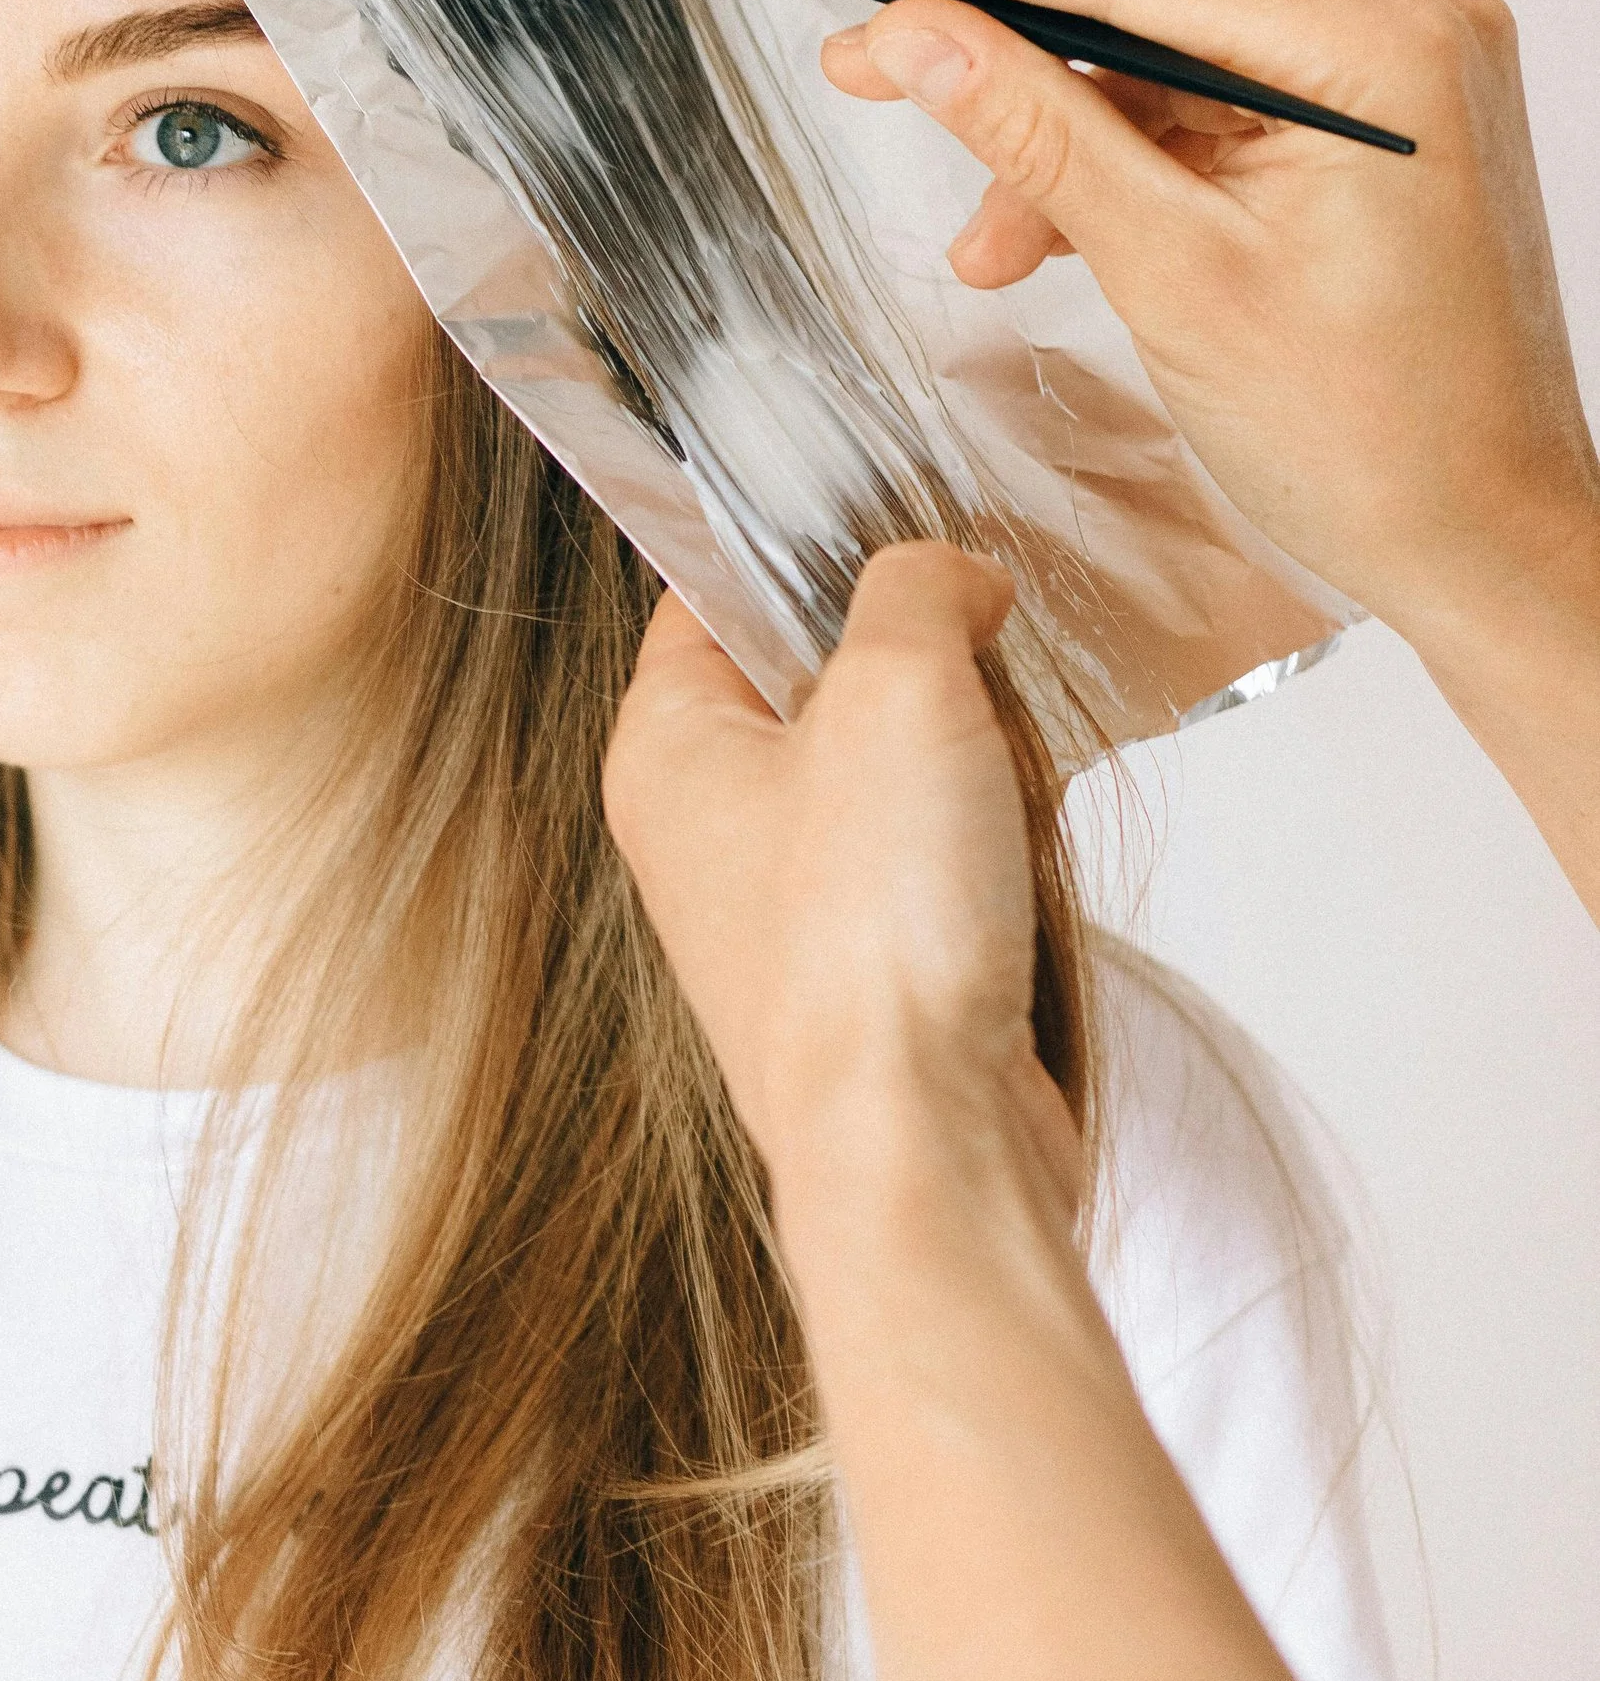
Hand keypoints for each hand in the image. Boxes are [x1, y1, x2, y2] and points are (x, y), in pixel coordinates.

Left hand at [604, 549, 1076, 1192]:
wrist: (926, 1141)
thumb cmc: (870, 942)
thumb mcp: (898, 686)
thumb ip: (917, 590)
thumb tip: (950, 578)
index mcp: (664, 748)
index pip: (713, 593)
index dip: (810, 552)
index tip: (900, 539)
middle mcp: (706, 829)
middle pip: (826, 681)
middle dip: (924, 678)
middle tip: (965, 688)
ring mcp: (784, 906)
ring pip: (900, 771)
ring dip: (976, 768)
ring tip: (996, 801)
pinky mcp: (868, 970)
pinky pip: (941, 862)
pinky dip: (996, 854)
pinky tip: (1016, 873)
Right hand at [820, 0, 1599, 645]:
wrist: (1484, 548)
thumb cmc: (1383, 443)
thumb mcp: (1174, 277)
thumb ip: (1038, 136)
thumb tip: (922, 35)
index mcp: (1382, 48)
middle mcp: (1403, 36)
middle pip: (1147, 17)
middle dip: (1006, 70)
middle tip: (868, 68)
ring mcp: (1391, 88)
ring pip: (1164, 82)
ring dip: (1059, 155)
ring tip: (987, 250)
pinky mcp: (1368, 138)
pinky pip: (1208, 125)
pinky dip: (1125, 179)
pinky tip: (1053, 238)